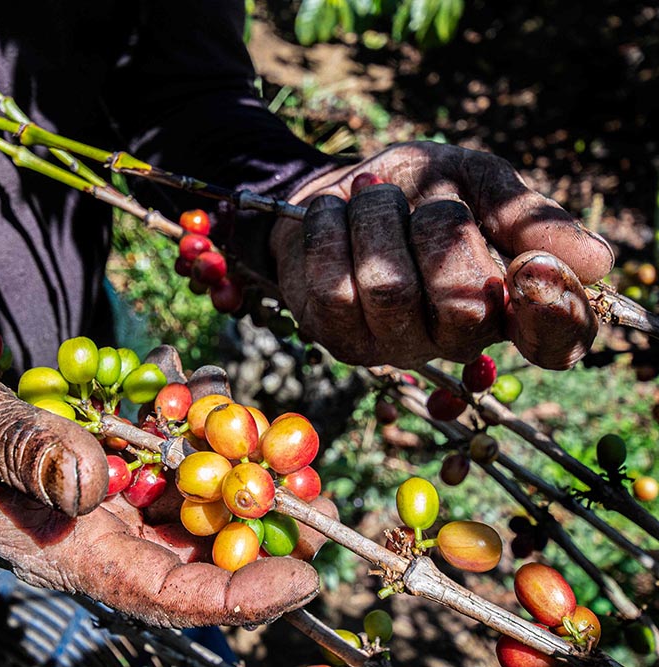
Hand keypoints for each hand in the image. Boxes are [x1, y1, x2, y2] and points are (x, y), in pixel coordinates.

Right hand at [0, 350, 334, 626]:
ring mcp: (92, 506)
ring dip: (234, 489)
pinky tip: (213, 416)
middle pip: (192, 561)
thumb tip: (94, 481)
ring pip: (182, 515)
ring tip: (279, 450)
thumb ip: (25, 452)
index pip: (164, 593)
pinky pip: (157, 475)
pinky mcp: (91, 474)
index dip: (237, 597)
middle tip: (319, 501)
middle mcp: (88, 539)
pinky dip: (192, 451)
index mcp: (62, 551)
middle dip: (260, 539)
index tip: (304, 580)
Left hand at [272, 141, 613, 369]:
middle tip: (428, 203)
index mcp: (509, 304)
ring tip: (371, 197)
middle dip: (441, 232)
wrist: (337, 188)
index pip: (555, 342)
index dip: (553, 312)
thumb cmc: (418, 189)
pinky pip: (333, 287)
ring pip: (389, 290)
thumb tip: (596, 260)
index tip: (533, 263)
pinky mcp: (338, 338)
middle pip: (464, 311)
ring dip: (378, 219)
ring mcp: (394, 345)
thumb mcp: (478, 181)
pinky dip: (332, 229)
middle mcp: (456, 339)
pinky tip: (335, 214)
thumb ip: (526, 214)